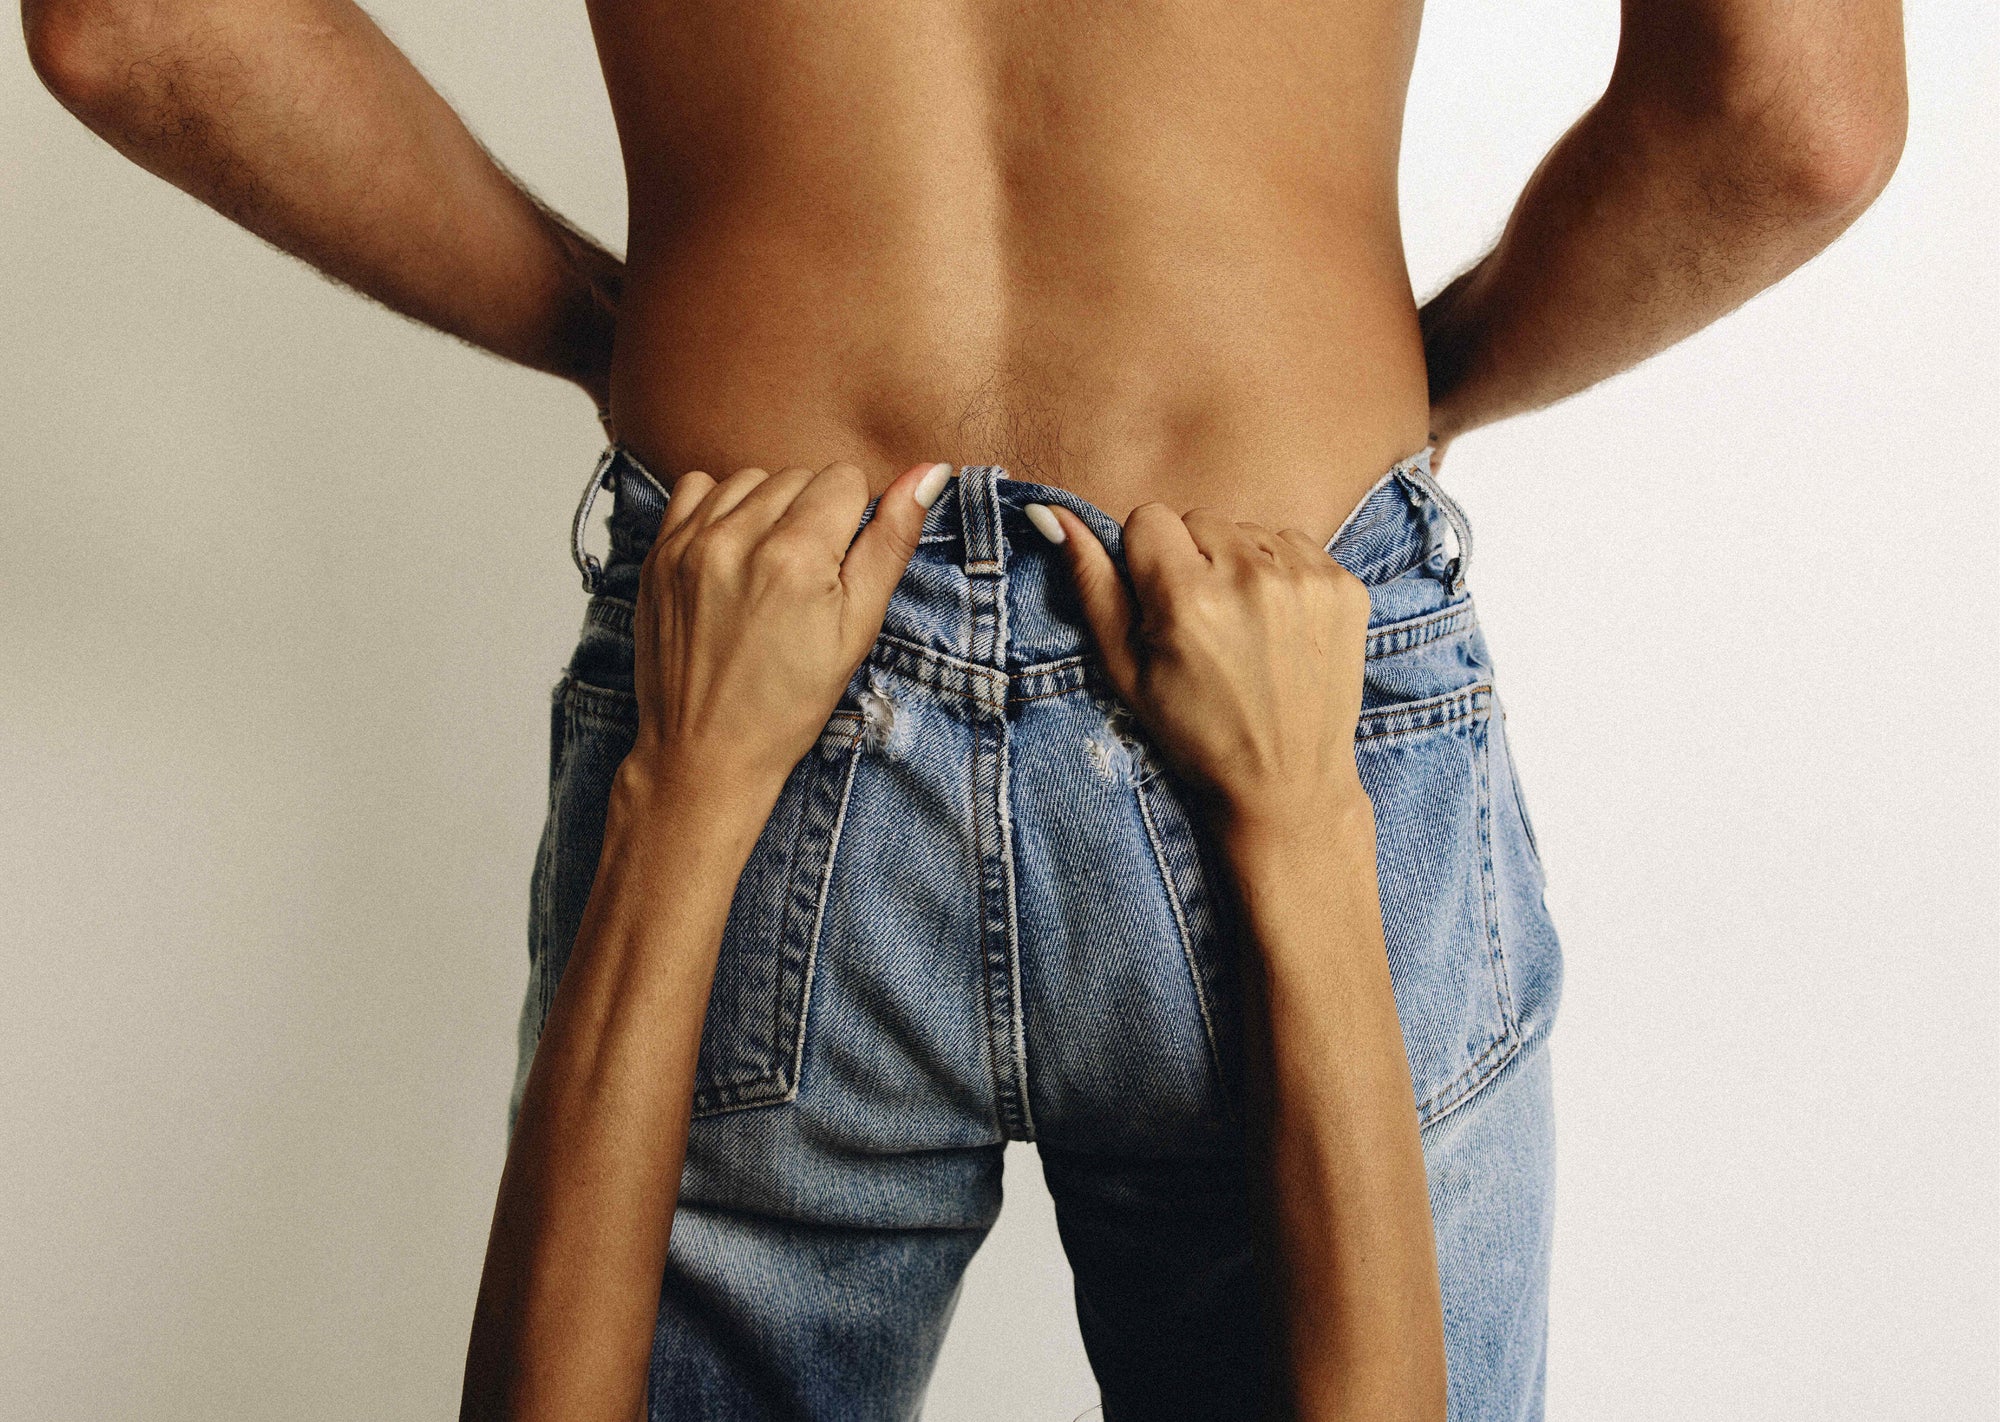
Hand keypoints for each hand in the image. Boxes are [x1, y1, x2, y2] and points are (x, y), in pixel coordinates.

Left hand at [624, 460, 952, 806]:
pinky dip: (720, 508)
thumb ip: (891, 543)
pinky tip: (731, 552)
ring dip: (767, 508)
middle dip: (812, 514)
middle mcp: (737, 538)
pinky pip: (696, 487)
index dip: (852, 519)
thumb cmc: (789, 702)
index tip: (838, 568)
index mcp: (796, 557)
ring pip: (750, 478)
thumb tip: (930, 472)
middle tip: (806, 580)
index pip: (843, 478)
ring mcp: (689, 543)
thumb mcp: (857, 628)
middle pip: (797, 475)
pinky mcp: (658, 553)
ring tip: (769, 567)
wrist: (706, 751)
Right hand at [1035, 501, 1373, 844]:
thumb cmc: (1195, 732)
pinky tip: (1277, 626)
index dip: (1146, 560)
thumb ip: (1091, 584)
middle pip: (1199, 519)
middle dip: (1193, 560)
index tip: (1160, 606)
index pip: (1149, 517)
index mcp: (1187, 597)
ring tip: (1243, 628)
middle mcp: (1249, 577)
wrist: (1287, 784)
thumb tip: (1052, 513)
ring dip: (1239, 565)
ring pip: (1247, 529)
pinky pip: (1294, 544)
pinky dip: (1281, 574)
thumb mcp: (1125, 669)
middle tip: (1203, 624)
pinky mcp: (1344, 586)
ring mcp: (1305, 579)